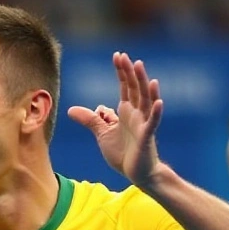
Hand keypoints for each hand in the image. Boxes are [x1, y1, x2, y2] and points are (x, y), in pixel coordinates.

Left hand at [67, 52, 163, 187]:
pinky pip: (152, 123)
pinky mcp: (147, 138)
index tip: (117, 56)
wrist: (136, 173)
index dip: (122, 72)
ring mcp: (143, 125)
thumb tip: (71, 109)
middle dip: (130, 73)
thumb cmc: (123, 153)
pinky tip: (158, 101)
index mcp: (126, 112)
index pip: (125, 87)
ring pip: (146, 101)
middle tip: (125, 57)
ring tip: (143, 71)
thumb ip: (90, 120)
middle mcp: (136, 114)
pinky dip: (155, 112)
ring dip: (145, 86)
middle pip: (135, 89)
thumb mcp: (101, 134)